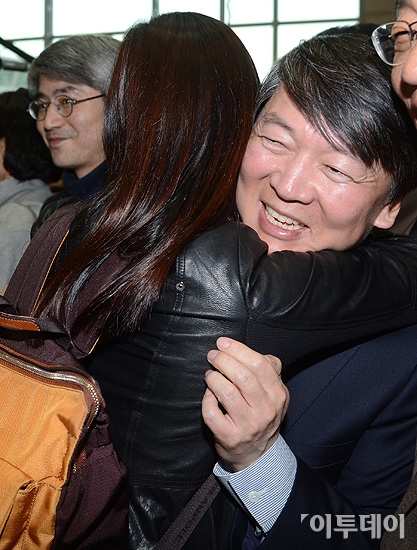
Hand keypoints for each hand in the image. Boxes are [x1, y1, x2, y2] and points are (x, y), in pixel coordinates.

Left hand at [202, 337, 288, 471]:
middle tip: (213, 355)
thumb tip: (258, 353)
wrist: (257, 454)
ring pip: (227, 392)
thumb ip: (271, 371)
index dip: (238, 350)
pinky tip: (208, 394)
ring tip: (210, 374)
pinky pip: (212, 413)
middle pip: (243, 376)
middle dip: (223, 360)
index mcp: (278, 394)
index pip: (259, 364)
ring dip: (214, 378)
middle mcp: (266, 410)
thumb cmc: (262, 415)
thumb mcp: (275, 394)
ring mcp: (248, 425)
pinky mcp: (230, 437)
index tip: (223, 343)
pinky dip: (206, 399)